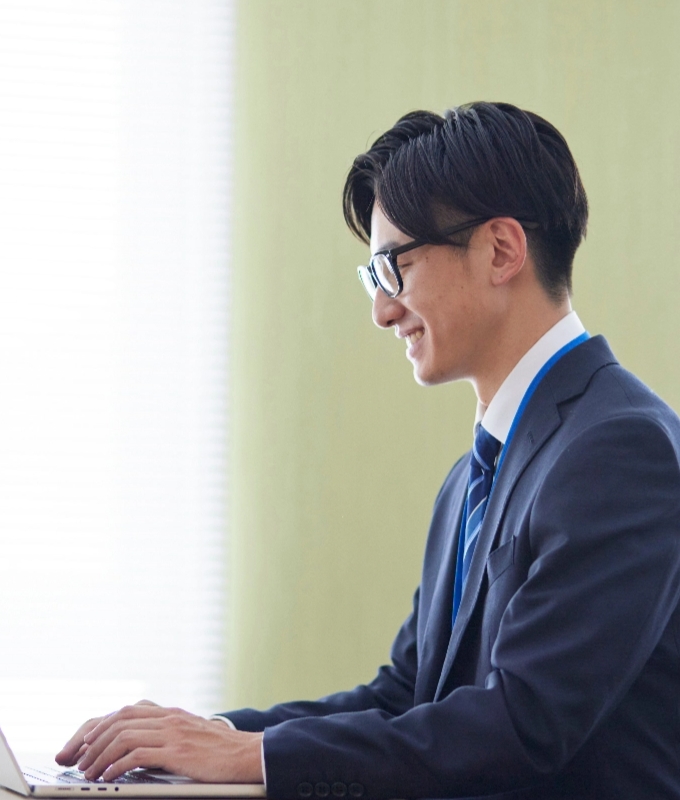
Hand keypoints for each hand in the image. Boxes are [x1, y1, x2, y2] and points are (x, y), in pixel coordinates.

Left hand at [67, 703, 263, 783]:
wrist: (249, 754)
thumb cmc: (220, 751)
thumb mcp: (189, 736)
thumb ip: (165, 735)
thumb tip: (135, 751)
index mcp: (169, 713)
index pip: (124, 711)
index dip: (98, 725)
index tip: (80, 743)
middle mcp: (168, 717)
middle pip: (118, 719)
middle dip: (89, 740)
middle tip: (74, 760)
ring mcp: (173, 732)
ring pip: (123, 735)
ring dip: (98, 755)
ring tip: (87, 773)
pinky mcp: (178, 751)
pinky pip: (137, 754)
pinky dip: (116, 766)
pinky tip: (108, 778)